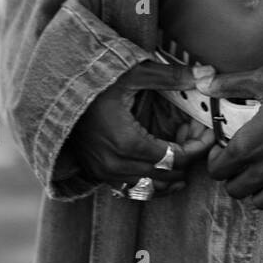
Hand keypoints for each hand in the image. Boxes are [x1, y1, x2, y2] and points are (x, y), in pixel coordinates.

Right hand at [70, 60, 213, 195]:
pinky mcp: (97, 173)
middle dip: (186, 159)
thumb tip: (207, 74)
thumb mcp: (135, 73)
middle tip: (198, 140)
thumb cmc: (96, 80)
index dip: (196, 148)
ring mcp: (105, 172)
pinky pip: (130, 189)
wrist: (55, 92)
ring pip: (148, 188)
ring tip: (185, 156)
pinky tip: (161, 169)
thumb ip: (171, 77)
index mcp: (128, 143)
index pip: (174, 158)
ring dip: (169, 175)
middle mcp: (116, 165)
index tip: (207, 134)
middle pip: (165, 175)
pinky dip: (150, 182)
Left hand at [198, 64, 262, 208]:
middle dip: (234, 176)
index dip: (216, 161)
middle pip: (235, 190)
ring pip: (259, 202)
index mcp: (247, 145)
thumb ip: (232, 84)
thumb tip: (204, 84)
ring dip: (256, 190)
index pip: (217, 170)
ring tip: (262, 171)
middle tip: (241, 161)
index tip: (223, 151)